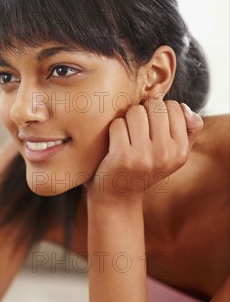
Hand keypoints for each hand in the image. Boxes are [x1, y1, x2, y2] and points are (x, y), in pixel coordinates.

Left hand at [85, 98, 202, 205]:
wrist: (119, 195)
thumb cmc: (145, 168)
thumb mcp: (173, 154)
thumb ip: (188, 129)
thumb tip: (183, 107)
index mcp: (181, 150)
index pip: (174, 107)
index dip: (159, 110)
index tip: (151, 124)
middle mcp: (166, 153)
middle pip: (154, 106)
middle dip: (143, 111)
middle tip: (137, 128)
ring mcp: (144, 156)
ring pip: (135, 111)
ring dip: (127, 119)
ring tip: (127, 135)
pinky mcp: (122, 157)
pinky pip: (118, 124)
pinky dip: (113, 130)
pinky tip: (115, 144)